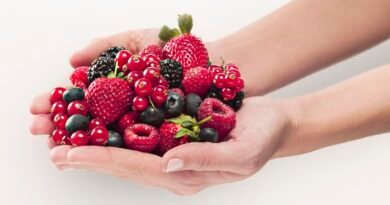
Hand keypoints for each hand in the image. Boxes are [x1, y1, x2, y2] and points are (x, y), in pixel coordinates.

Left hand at [30, 28, 295, 194]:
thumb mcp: (242, 153)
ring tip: (67, 144)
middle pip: (126, 164)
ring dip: (98, 147)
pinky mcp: (176, 136)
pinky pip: (141, 135)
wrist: (274, 122)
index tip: (72, 154)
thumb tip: (168, 163)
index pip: (139, 169)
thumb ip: (206, 159)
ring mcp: (174, 153)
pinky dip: (117, 131)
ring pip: (129, 152)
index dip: (104, 160)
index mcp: (189, 176)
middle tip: (56, 151)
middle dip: (90, 157)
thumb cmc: (263, 138)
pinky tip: (100, 125)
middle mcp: (175, 168)